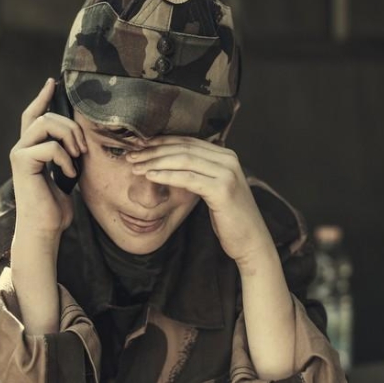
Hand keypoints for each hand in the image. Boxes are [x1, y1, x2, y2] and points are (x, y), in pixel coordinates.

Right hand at [9, 78, 87, 239]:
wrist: (45, 228)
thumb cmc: (55, 206)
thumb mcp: (67, 173)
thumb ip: (67, 153)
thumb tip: (81, 138)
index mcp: (31, 148)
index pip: (34, 114)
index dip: (42, 97)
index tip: (53, 82)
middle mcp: (21, 147)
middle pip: (46, 116)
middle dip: (71, 127)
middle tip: (84, 149)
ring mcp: (19, 153)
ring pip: (47, 125)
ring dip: (69, 138)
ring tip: (78, 157)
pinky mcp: (22, 162)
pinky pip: (49, 147)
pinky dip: (65, 159)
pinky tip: (69, 176)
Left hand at [127, 137, 273, 266]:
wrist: (251, 241)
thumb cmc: (229, 217)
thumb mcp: (214, 188)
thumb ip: (200, 172)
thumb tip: (171, 162)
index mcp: (226, 155)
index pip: (188, 141)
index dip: (162, 141)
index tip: (140, 145)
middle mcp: (228, 159)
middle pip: (184, 148)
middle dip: (154, 150)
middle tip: (132, 154)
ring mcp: (227, 173)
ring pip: (184, 160)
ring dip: (156, 161)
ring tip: (136, 165)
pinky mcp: (222, 189)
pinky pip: (188, 178)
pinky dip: (166, 175)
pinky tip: (150, 176)